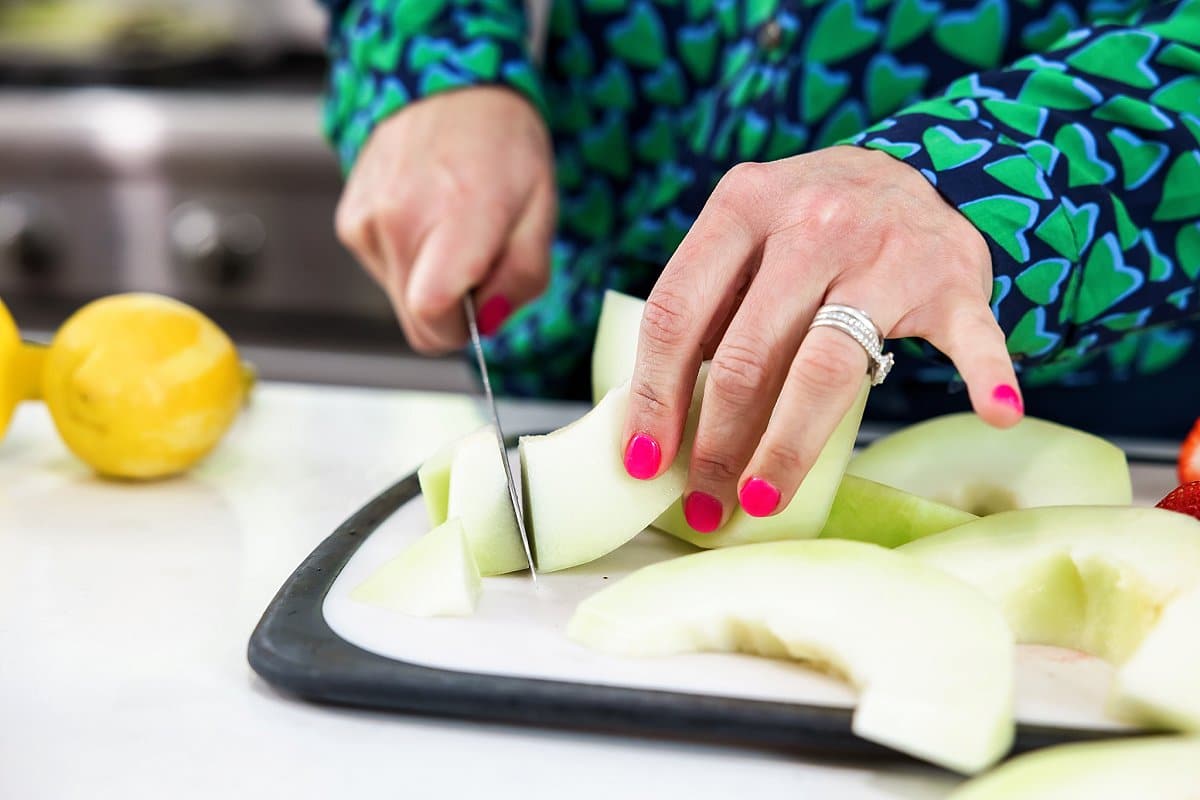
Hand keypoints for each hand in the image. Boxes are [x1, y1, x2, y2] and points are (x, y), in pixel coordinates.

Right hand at [335, 87, 555, 352]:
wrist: (450, 83)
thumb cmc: (503, 144)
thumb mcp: (542, 211)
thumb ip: (523, 277)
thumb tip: (489, 322)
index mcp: (454, 219)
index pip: (432, 319)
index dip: (463, 330)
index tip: (482, 308)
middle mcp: (399, 222)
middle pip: (418, 322)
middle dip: (455, 309)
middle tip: (479, 262)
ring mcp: (366, 222)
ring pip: (401, 300)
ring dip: (432, 281)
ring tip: (454, 229)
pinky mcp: (350, 222)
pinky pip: (385, 272)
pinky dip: (411, 260)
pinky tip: (428, 219)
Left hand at [621, 146, 1022, 531]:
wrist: (911, 172)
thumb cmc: (806, 228)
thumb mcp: (744, 237)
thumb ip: (706, 307)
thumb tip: (654, 419)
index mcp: (741, 204)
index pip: (678, 313)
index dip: (654, 395)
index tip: (642, 460)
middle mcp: (811, 220)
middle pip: (746, 353)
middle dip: (717, 442)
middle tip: (706, 499)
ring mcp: (886, 248)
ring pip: (827, 365)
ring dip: (787, 446)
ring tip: (760, 499)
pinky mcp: (953, 276)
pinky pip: (973, 334)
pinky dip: (987, 375)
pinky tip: (996, 414)